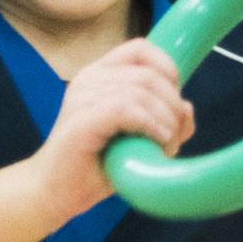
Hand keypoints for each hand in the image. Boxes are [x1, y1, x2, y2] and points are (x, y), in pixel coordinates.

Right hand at [31, 39, 193, 219]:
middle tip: (174, 137)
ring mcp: (82, 97)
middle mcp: (88, 79)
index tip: (176, 101)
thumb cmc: (95, 167)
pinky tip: (157, 142)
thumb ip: (163, 122)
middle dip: (172, 106)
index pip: (140, 49)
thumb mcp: (137, 141)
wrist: (55, 192)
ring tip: (166, 147)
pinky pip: (126, 109)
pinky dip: (150, 125)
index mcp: (99, 75)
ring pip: (142, 92)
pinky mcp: (81, 120)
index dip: (168, 69)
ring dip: (165, 121)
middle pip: (148, 74)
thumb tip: (187, 108)